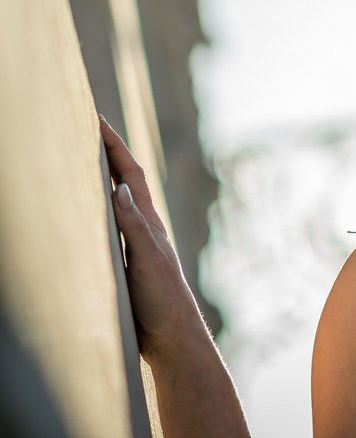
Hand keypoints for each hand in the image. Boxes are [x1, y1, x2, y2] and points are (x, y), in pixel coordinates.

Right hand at [100, 114, 208, 362]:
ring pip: (115, 205)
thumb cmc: (163, 302)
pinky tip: (83, 217)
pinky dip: (95, 214)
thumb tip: (120, 187)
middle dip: (105, 153)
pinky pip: (107, 230)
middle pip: (122, 182)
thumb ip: (134, 226)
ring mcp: (135, 247)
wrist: (173, 340)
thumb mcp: (148, 260)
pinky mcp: (126, 266)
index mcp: (149, 223)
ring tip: (80, 160)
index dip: (113, 145)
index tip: (95, 117)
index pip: (129, 174)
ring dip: (100, 180)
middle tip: (84, 128)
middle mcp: (143, 229)